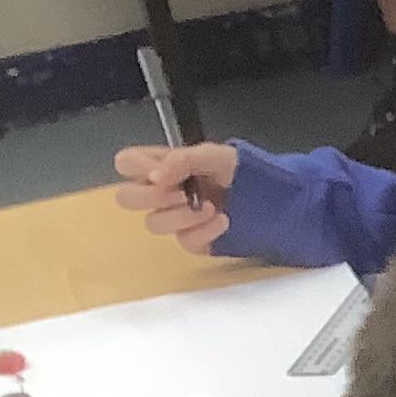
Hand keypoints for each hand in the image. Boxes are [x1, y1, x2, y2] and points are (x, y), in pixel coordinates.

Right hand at [112, 142, 237, 254]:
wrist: (270, 197)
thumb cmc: (238, 170)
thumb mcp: (212, 154)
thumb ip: (180, 160)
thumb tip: (154, 177)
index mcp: (158, 165)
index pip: (125, 163)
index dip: (137, 168)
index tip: (162, 173)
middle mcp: (159, 192)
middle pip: (126, 198)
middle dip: (153, 197)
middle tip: (183, 194)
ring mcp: (174, 218)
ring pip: (153, 224)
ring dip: (182, 216)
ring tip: (210, 206)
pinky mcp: (192, 240)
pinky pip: (184, 241)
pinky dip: (205, 231)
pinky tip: (223, 220)